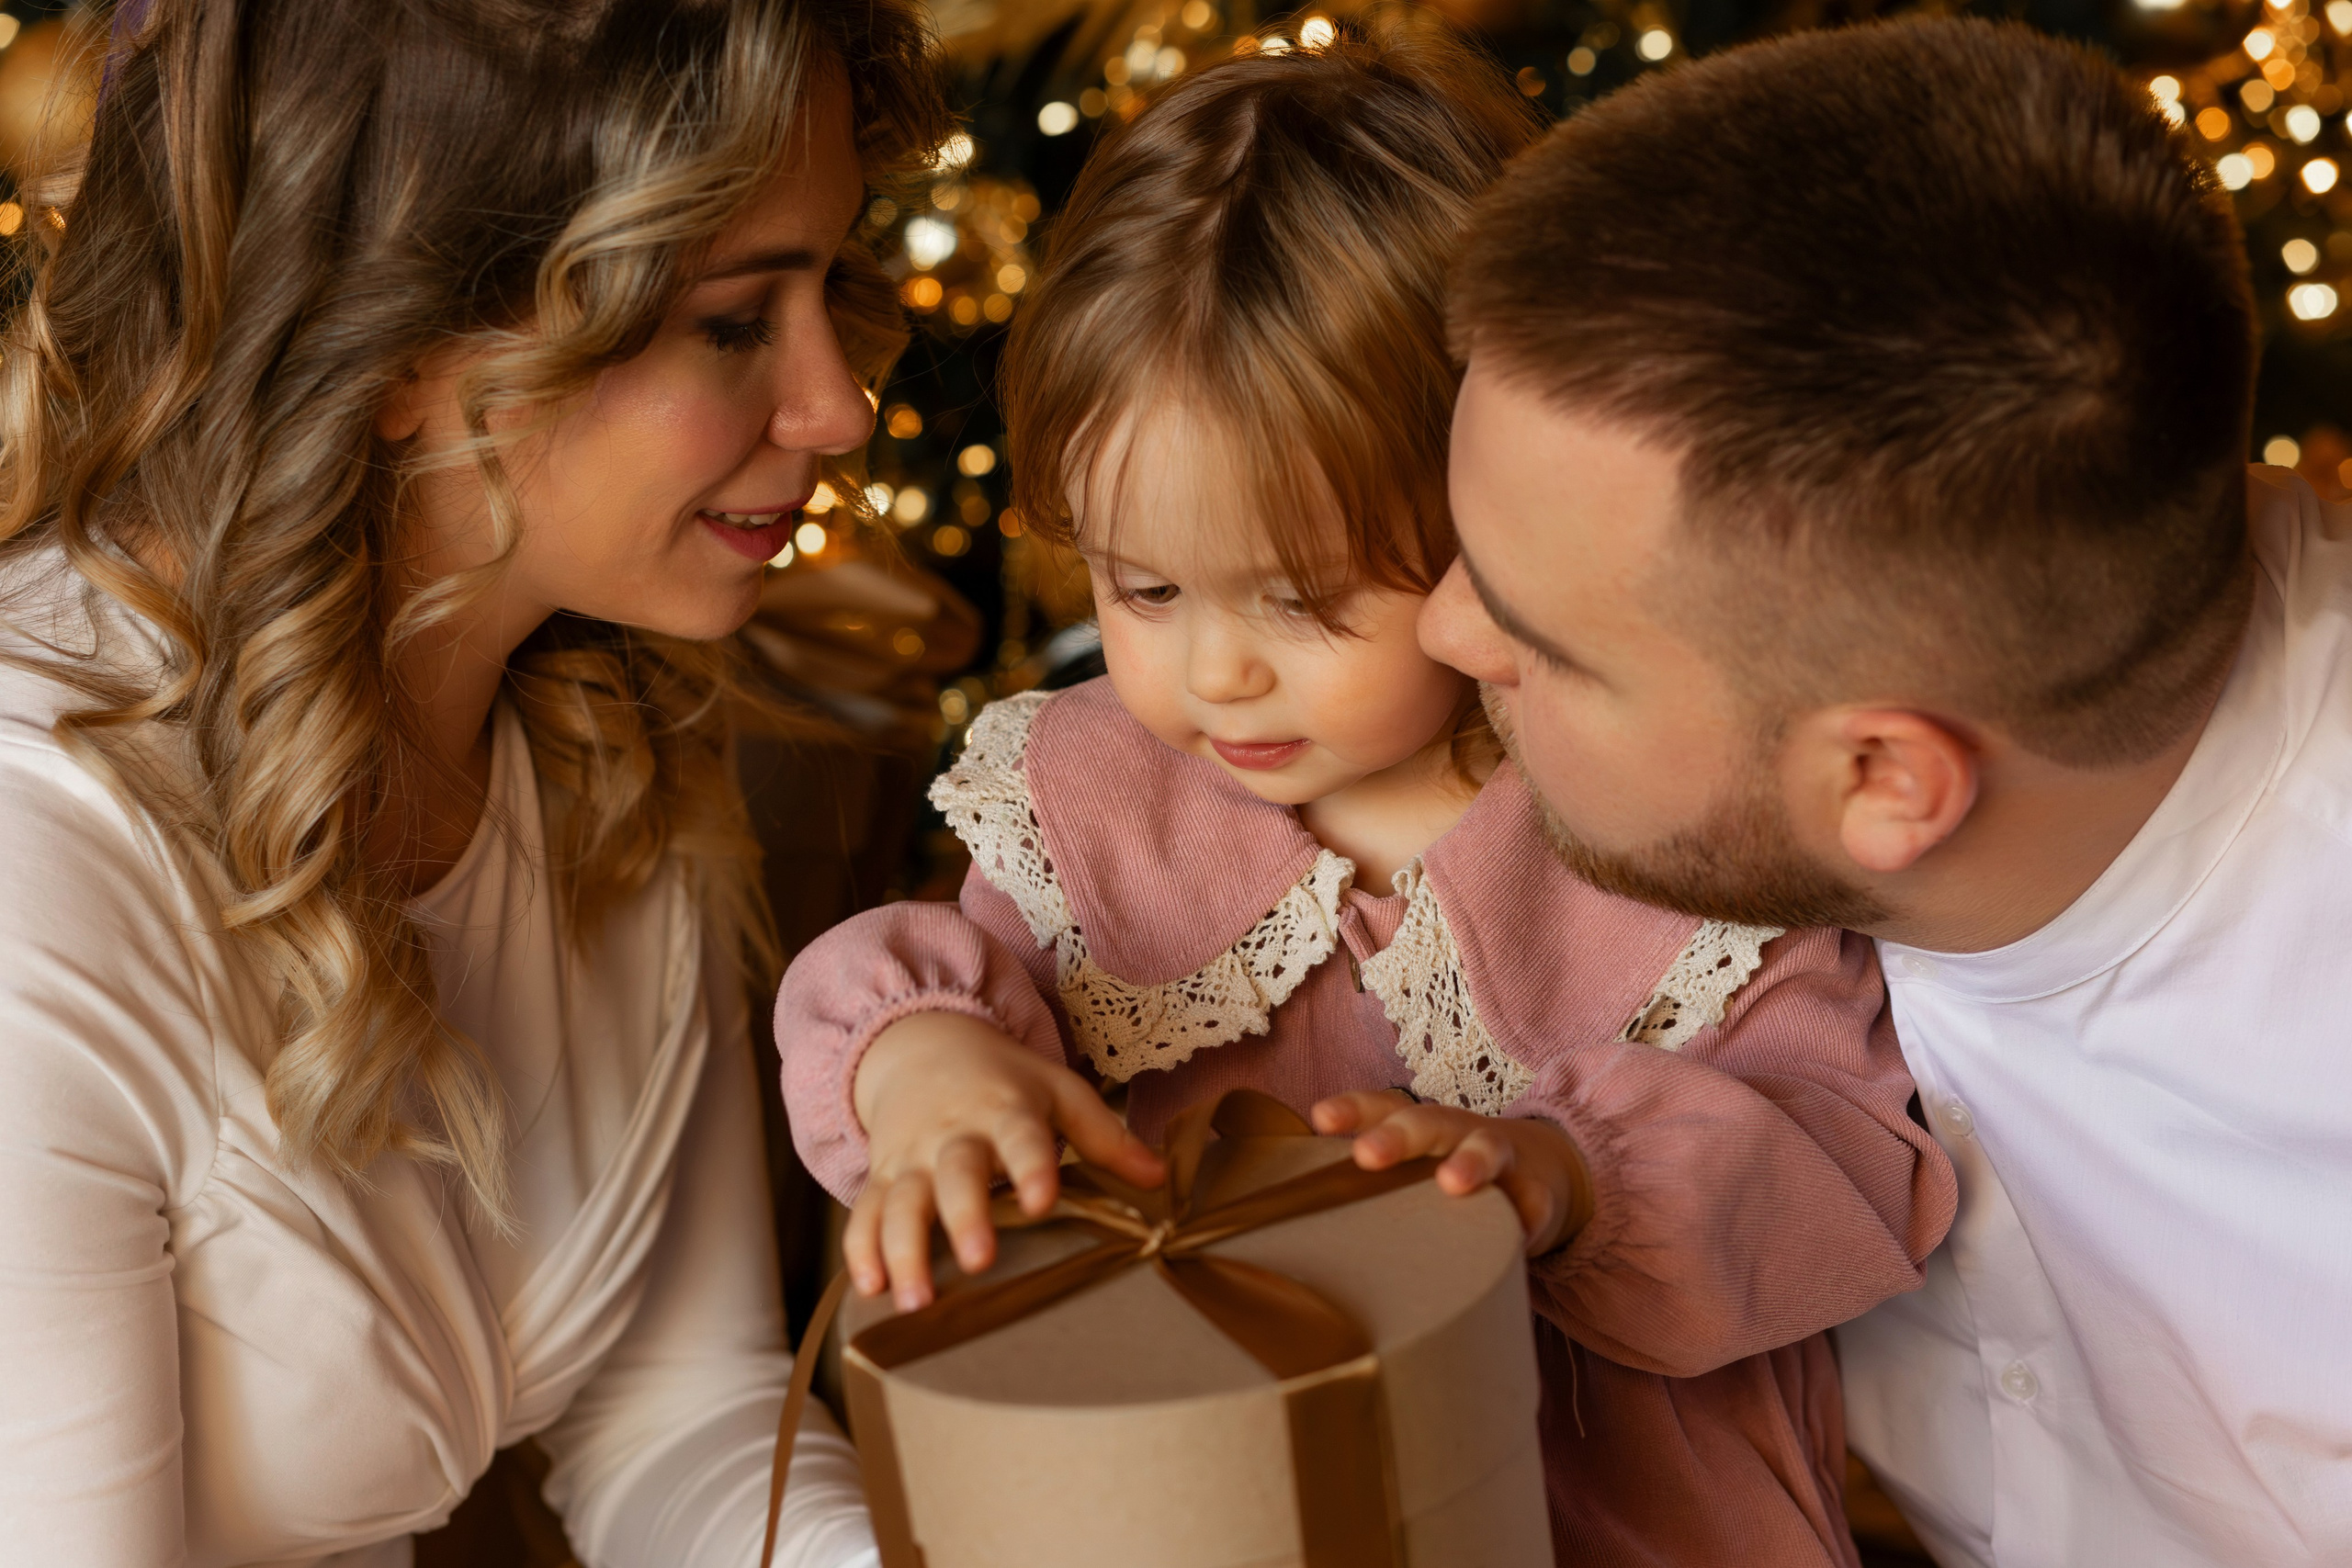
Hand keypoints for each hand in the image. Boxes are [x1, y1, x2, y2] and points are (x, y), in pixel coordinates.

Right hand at [849, 1011, 1163, 1310]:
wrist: (921, 1042)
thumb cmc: (1003, 1079)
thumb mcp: (1057, 1091)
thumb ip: (1105, 1135)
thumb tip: (1160, 1178)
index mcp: (1005, 1109)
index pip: (1022, 1137)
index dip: (1031, 1167)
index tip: (1042, 1200)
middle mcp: (954, 1134)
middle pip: (955, 1173)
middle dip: (964, 1216)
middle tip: (978, 1260)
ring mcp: (911, 1157)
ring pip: (901, 1202)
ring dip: (903, 1249)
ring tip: (915, 1299)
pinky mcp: (882, 1177)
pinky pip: (865, 1214)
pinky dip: (860, 1250)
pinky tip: (868, 1289)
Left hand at [1311, 1091, 1594, 1255]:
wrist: (1541, 1171)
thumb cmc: (1453, 1172)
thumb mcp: (1415, 1167)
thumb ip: (1368, 1182)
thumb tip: (1295, 1215)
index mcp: (1419, 1127)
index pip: (1382, 1108)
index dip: (1352, 1109)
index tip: (1321, 1118)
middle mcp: (1456, 1132)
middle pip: (1428, 1122)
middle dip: (1397, 1135)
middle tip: (1368, 1155)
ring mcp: (1501, 1158)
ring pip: (1487, 1147)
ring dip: (1470, 1161)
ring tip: (1452, 1184)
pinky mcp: (1538, 1193)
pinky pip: (1535, 1202)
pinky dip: (1529, 1214)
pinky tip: (1521, 1230)